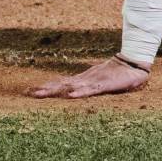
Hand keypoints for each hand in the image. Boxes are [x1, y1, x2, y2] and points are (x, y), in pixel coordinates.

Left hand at [31, 54, 150, 100]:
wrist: (132, 64)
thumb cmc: (117, 75)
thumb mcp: (99, 81)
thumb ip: (88, 85)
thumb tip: (75, 90)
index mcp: (83, 80)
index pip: (61, 83)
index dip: (47, 87)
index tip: (31, 90)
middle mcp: (84, 80)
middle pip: (61, 85)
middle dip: (45, 89)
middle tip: (29, 92)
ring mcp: (93, 82)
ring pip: (70, 87)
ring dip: (55, 90)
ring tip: (40, 94)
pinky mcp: (104, 85)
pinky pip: (90, 90)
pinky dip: (79, 93)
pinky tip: (70, 96)